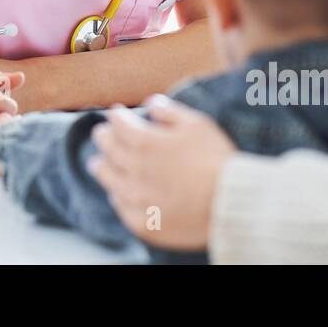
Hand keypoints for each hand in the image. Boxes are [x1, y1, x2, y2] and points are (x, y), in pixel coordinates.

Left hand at [87, 96, 234, 251]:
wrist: (230, 203)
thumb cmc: (216, 159)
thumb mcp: (197, 124)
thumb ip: (169, 111)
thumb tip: (150, 103)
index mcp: (145, 142)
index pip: (118, 123)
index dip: (116, 115)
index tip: (115, 113)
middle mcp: (134, 169)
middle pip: (109, 149)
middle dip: (104, 137)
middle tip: (102, 134)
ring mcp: (136, 198)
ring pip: (108, 179)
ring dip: (101, 167)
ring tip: (96, 163)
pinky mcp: (144, 223)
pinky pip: (121, 207)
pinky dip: (117, 196)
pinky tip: (117, 194)